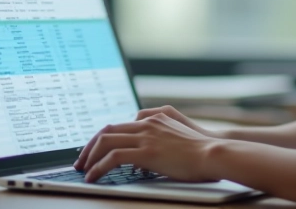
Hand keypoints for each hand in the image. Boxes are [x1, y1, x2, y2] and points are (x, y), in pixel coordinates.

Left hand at [73, 110, 221, 182]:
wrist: (214, 152)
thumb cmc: (201, 150)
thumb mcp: (177, 138)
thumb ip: (158, 141)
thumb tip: (140, 160)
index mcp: (154, 118)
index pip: (119, 125)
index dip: (103, 137)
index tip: (94, 150)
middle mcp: (147, 123)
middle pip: (107, 130)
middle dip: (90, 146)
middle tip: (81, 160)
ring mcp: (146, 136)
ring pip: (106, 141)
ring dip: (90, 156)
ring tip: (83, 170)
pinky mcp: (146, 151)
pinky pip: (113, 157)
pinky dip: (99, 167)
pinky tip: (93, 177)